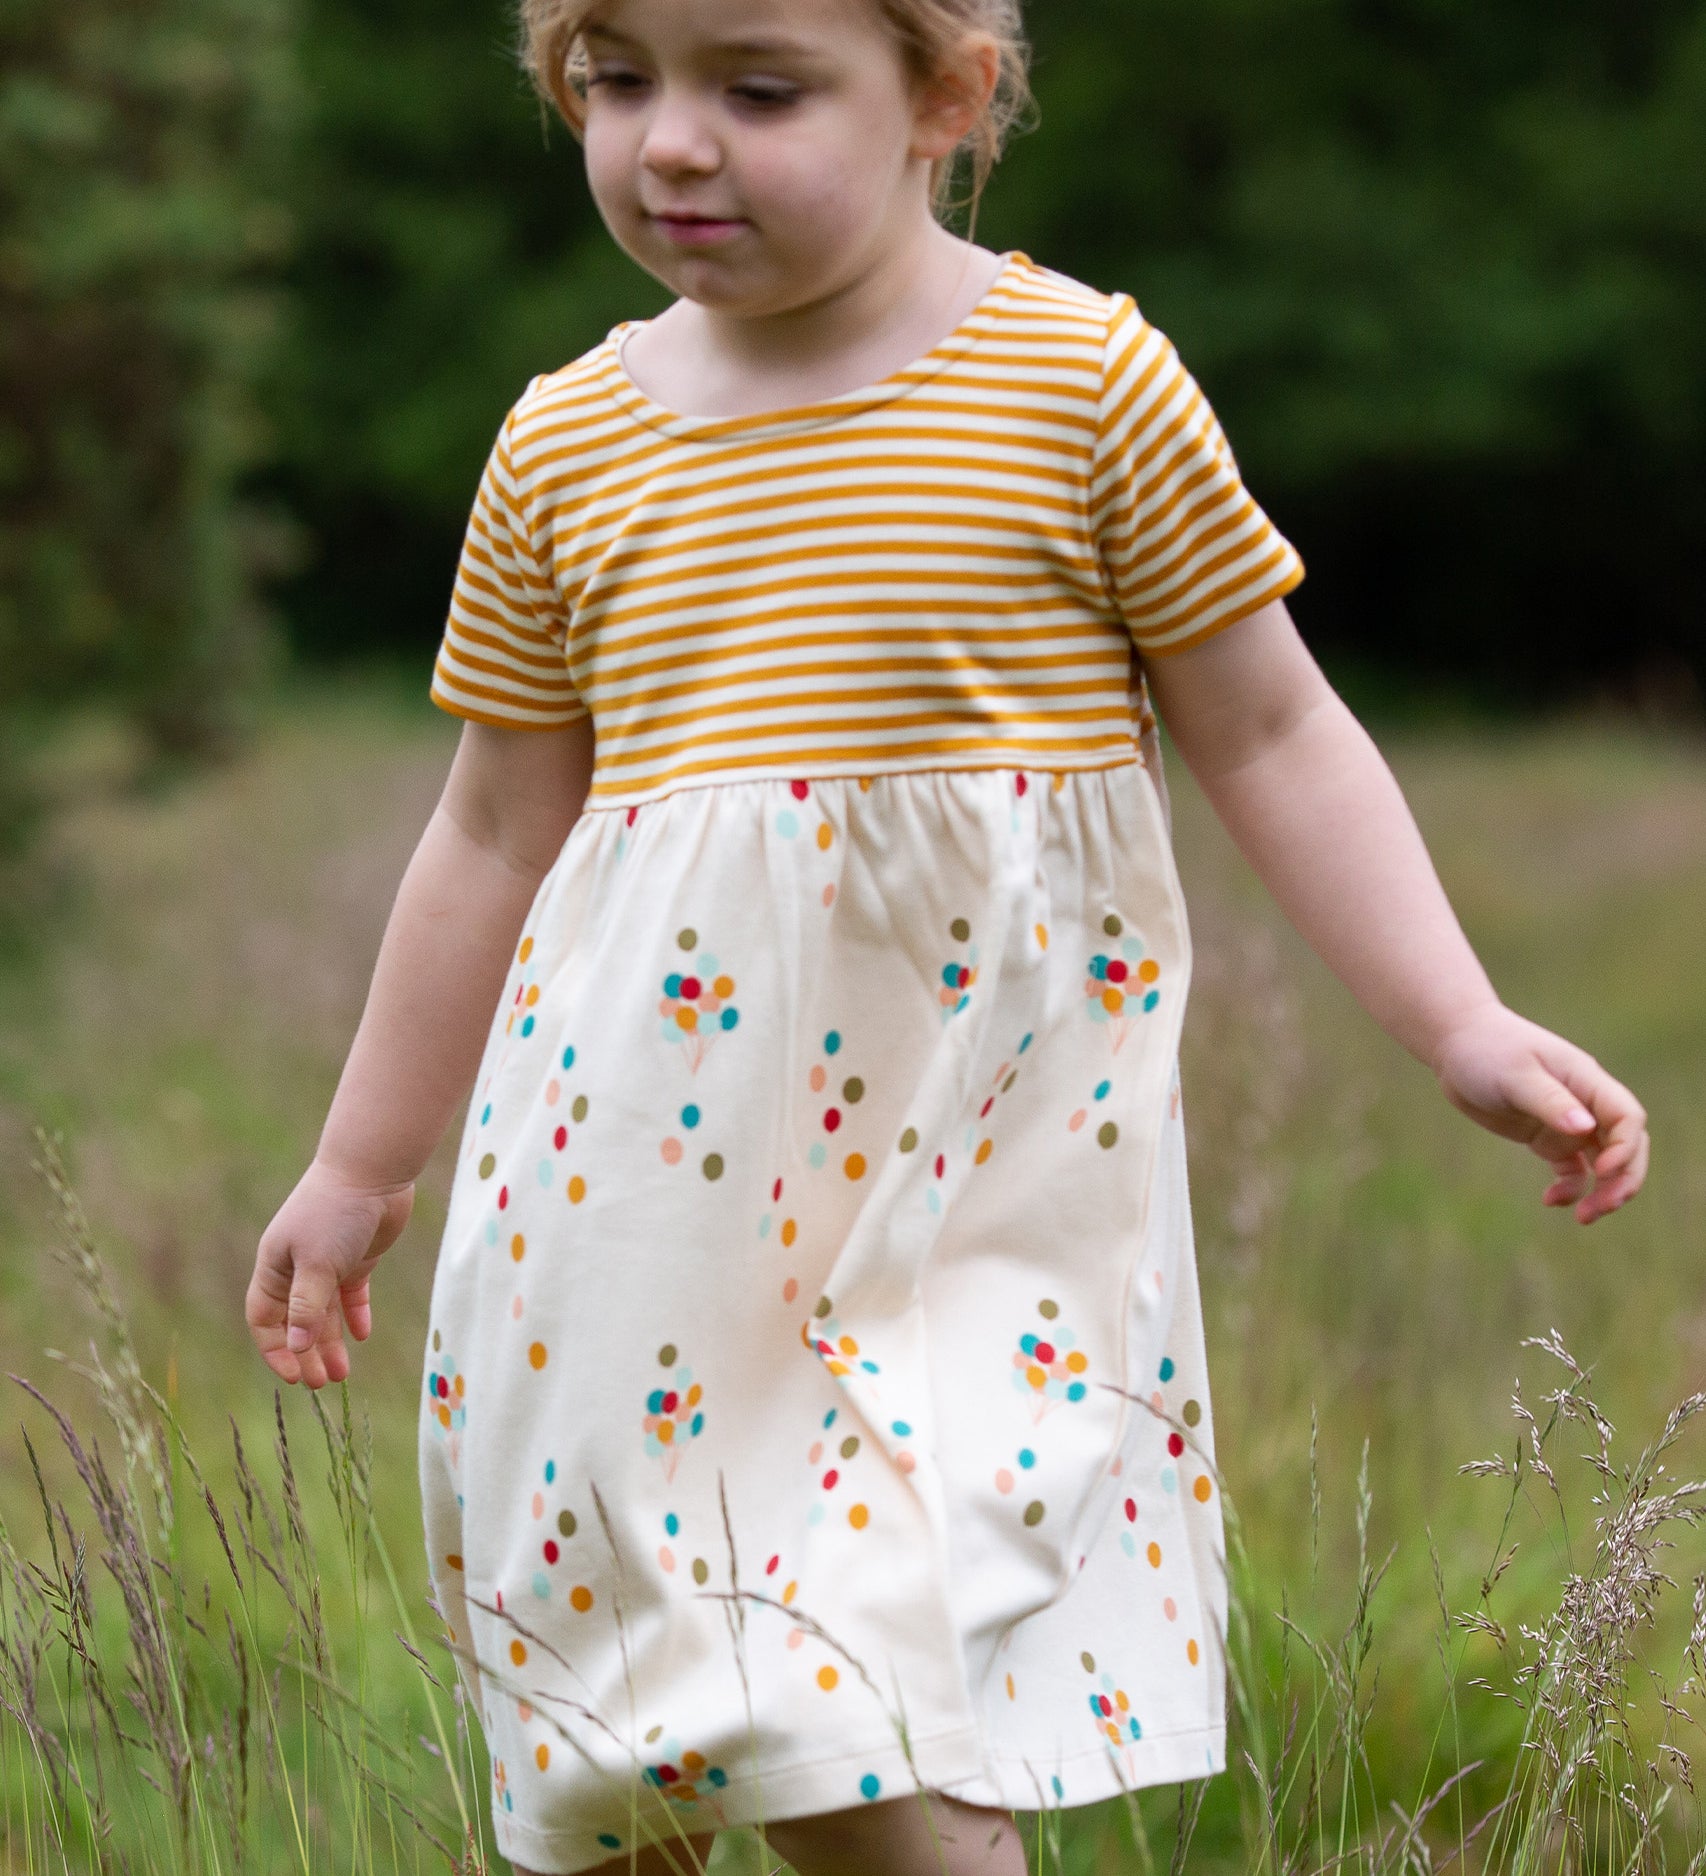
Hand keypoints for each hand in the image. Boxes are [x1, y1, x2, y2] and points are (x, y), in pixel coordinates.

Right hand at [247, 1159, 414, 1388]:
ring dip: (331, 1342)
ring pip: (324, 1313)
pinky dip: (354, 1315)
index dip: (276, 1349)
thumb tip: (297, 1348)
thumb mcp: (317, 1263)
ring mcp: (327, 1262)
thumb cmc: (335, 1213)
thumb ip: (307, 1306)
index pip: (264, 1319)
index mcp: (275, 1267)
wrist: (372, 1171)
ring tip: (343, 1374)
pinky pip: (351, 1294)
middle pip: (296, 1321)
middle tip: (324, 1384)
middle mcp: (297, 1267)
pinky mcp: (357, 1256)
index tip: (295, 1376)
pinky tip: (362, 1335)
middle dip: (307, 1353)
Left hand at [1432, 1004, 1647, 1223]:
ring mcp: (1568, 1122)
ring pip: (1604, 1163)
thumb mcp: (1515, 1074)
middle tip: (1604, 1207)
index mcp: (1586, 1081)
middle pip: (1625, 1146)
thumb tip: (1586, 1128)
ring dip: (1603, 1191)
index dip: (1625, 1147)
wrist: (1456, 1045)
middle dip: (1623, 1179)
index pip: (1627, 1117)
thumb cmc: (1487, 1049)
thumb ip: (1550, 1101)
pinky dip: (1570, 1188)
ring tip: (1584, 1217)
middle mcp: (1585, 1103)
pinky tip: (1550, 1200)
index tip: (1602, 1169)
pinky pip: (1572, 1170)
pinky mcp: (1547, 1137)